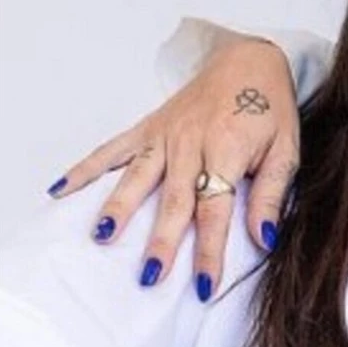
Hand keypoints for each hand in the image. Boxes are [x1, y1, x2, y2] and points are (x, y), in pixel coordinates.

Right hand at [49, 33, 299, 299]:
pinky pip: (113, 149)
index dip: (210, 249)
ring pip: (138, 176)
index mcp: (228, 149)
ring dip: (119, 208)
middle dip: (162, 240)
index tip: (205, 285)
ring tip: (102, 238)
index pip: (217, 209)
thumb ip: (272, 193)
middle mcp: (191, 142)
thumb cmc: (271, 109)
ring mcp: (165, 134)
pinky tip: (60, 190)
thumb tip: (265, 238)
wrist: (249, 61)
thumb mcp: (287, 149)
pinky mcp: (149, 127)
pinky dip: (86, 169)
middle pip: (174, 199)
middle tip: (150, 275)